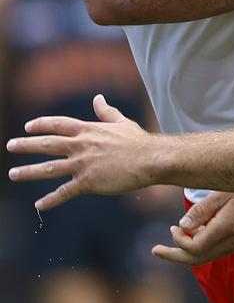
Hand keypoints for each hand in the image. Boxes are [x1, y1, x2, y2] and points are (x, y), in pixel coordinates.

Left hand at [7, 95, 155, 209]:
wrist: (150, 159)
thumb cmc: (138, 141)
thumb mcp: (121, 122)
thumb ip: (106, 112)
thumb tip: (98, 98)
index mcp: (88, 130)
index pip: (58, 125)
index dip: (41, 125)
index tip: (28, 127)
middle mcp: (81, 146)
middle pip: (47, 144)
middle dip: (26, 145)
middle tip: (10, 145)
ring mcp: (83, 164)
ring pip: (49, 168)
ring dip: (29, 172)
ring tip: (13, 174)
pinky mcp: (88, 182)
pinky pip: (65, 192)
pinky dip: (50, 200)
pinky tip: (39, 205)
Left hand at [151, 190, 233, 265]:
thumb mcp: (224, 192)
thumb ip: (203, 209)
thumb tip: (182, 224)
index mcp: (225, 230)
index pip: (193, 248)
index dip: (178, 241)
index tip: (171, 227)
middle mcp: (232, 243)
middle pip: (197, 259)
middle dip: (175, 256)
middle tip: (156, 251)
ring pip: (208, 257)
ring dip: (190, 251)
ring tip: (177, 236)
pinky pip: (219, 251)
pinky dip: (204, 246)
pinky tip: (200, 232)